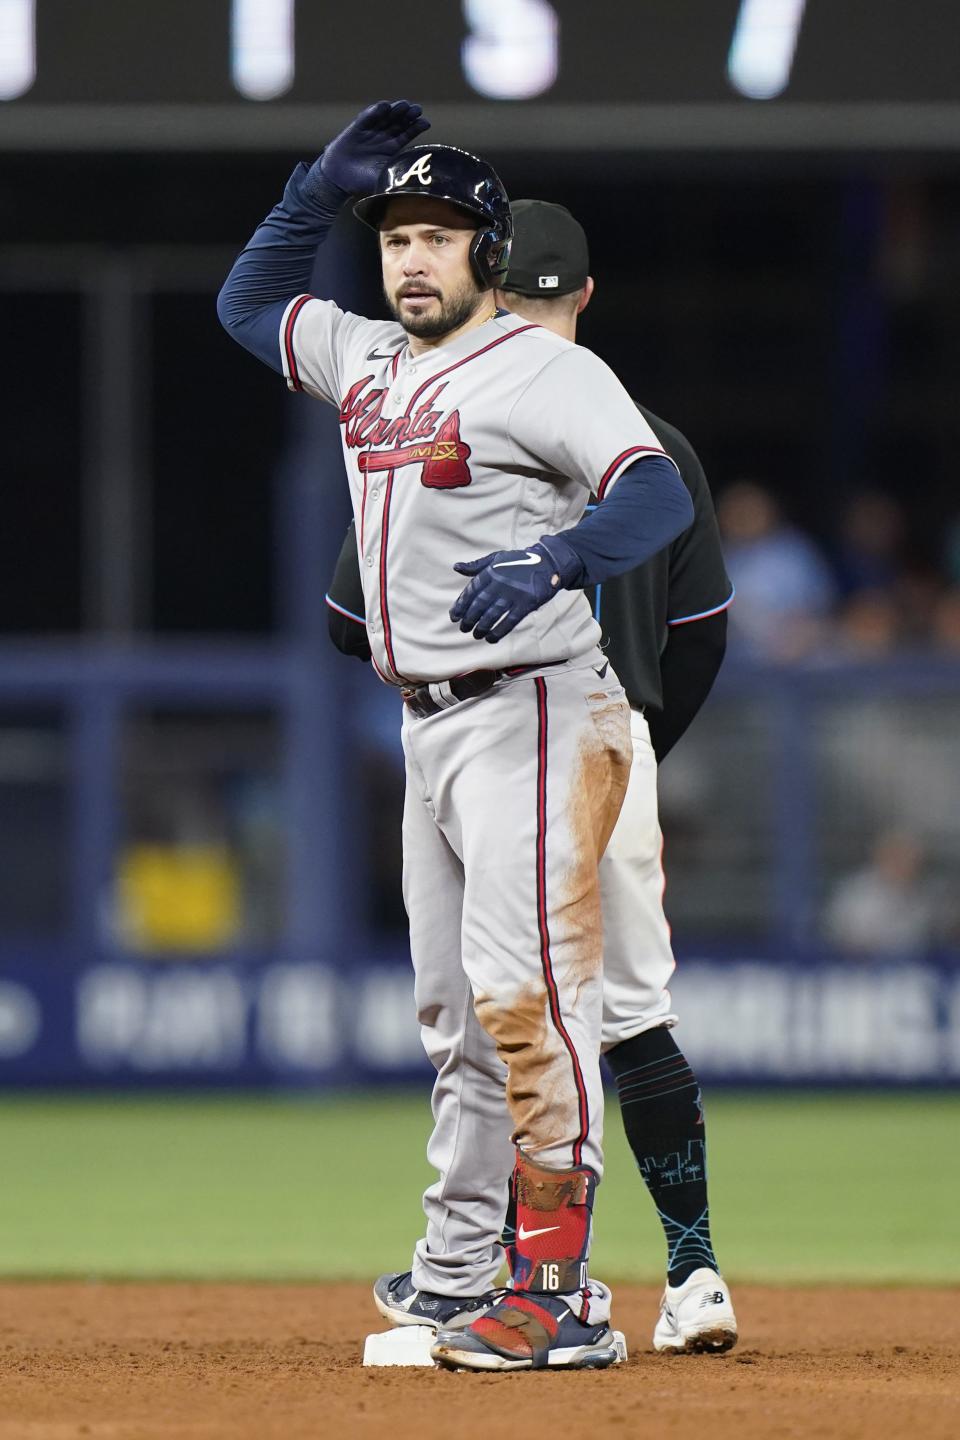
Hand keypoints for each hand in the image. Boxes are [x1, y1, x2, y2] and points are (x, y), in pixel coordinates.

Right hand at [320, 100, 429, 194]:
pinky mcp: (357, 127)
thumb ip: (398, 172)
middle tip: (417, 110)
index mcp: (391, 149)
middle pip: (399, 122)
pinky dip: (375, 111)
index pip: (407, 134)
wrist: (338, 177)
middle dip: (408, 115)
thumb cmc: (362, 180)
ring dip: (395, 110)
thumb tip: (418, 175)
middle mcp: (382, 138)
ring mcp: (370, 131)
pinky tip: (385, 106)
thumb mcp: (385, 176)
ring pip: (386, 117)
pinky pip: (367, 117)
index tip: (425, 123)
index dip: (416, 127)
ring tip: (404, 106)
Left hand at [449, 536, 583, 643]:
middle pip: (480, 605)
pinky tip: (491, 638)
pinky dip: (499, 631)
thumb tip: (456, 567)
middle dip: (469, 619)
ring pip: (493, 615)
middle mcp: (500, 583)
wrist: (548, 563)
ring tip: (476, 635)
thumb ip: (477, 565)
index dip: (461, 605)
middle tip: (463, 628)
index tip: (454, 616)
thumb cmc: (519, 562)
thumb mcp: (497, 558)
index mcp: (491, 572)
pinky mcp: (526, 604)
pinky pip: (510, 621)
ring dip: (482, 627)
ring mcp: (514, 594)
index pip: (472, 591)